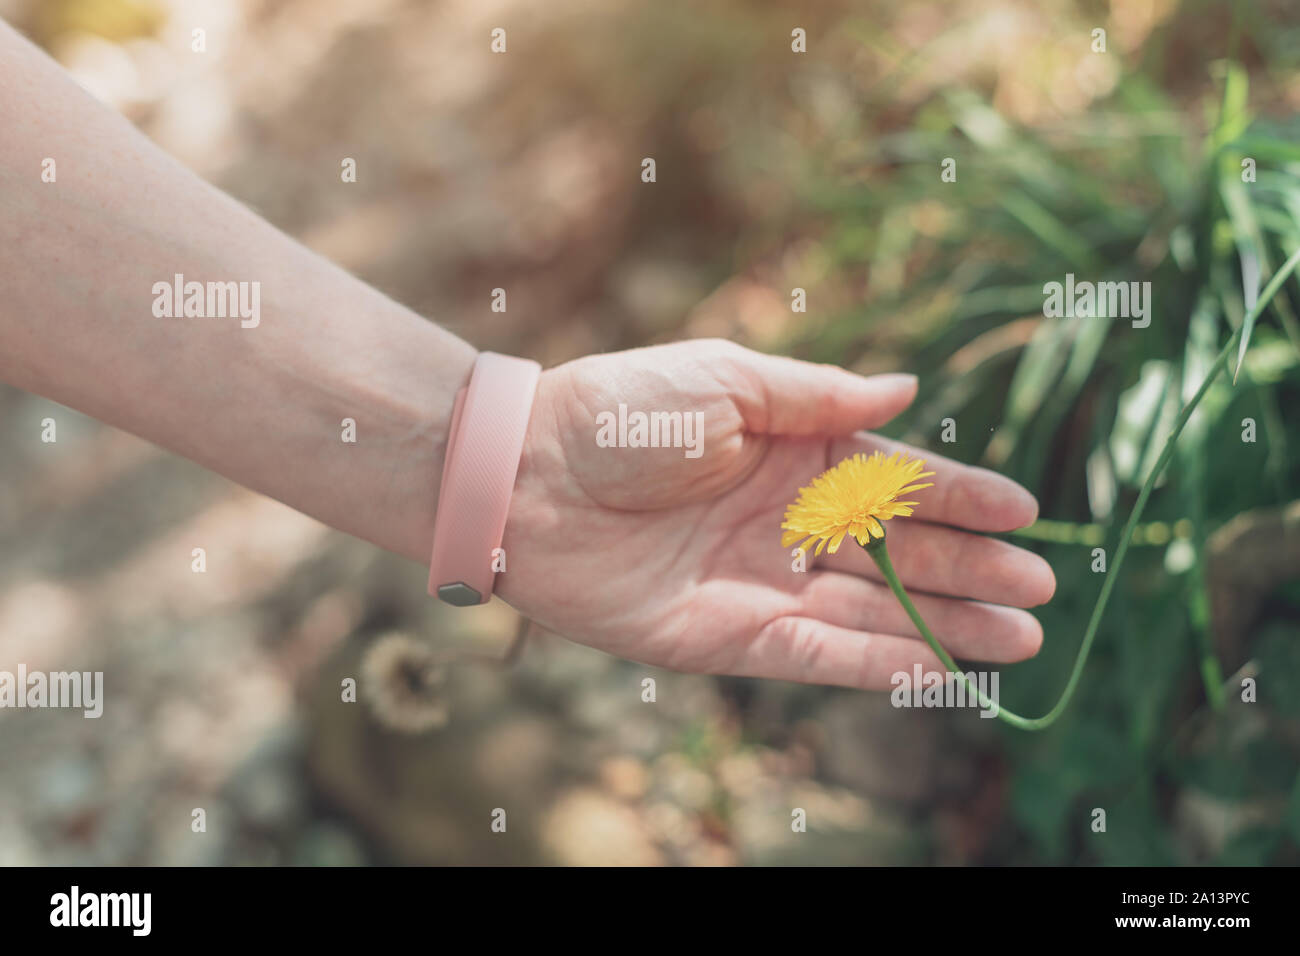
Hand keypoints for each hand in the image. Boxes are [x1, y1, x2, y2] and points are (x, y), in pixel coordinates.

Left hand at [498, 340, 1054, 688]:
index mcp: (793, 453)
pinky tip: (942, 670)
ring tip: (1024, 638)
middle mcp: (789, 522)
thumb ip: (818, 395)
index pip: (896, 479)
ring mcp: (766, 583)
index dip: (961, 497)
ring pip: (876, 611)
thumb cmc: (619, 413)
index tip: (1025, 512)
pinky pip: (822, 656)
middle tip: (1042, 589)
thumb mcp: (726, 380)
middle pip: (901, 552)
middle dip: (973, 570)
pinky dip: (882, 664)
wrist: (525, 478)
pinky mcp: (734, 637)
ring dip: (948, 626)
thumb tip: (907, 388)